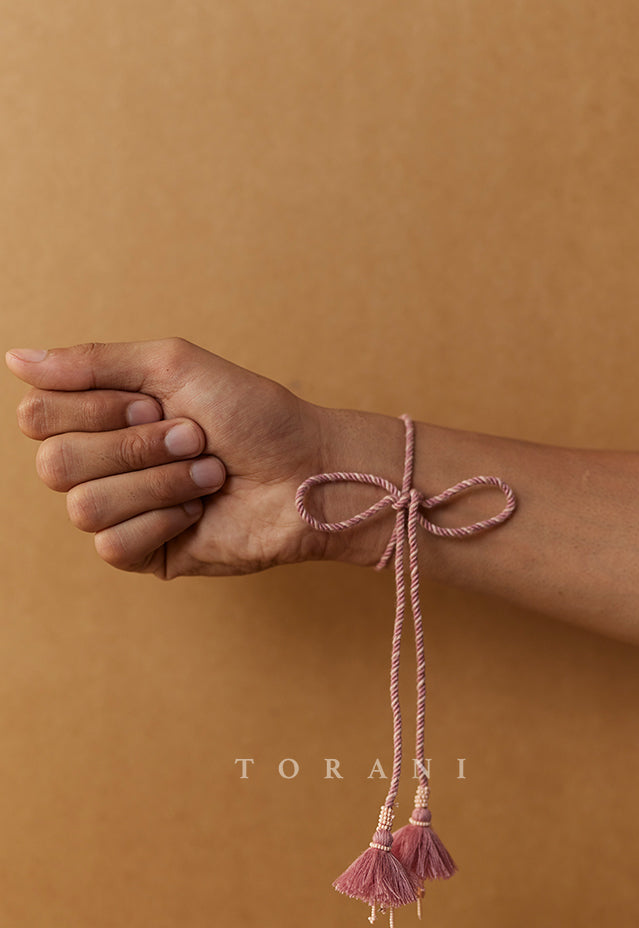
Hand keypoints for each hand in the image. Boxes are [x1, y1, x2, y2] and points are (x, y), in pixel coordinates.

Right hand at [6, 337, 330, 578]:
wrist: (307, 469)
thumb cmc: (253, 414)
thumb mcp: (173, 365)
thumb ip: (94, 362)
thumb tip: (15, 359)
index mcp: (103, 415)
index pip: (38, 415)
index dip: (94, 409)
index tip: (151, 402)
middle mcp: (103, 463)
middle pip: (54, 463)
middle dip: (133, 447)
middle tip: (192, 436)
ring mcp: (122, 512)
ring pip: (83, 507)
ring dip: (159, 482)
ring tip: (209, 473)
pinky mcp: (144, 555)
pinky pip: (114, 546)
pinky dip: (164, 520)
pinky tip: (200, 511)